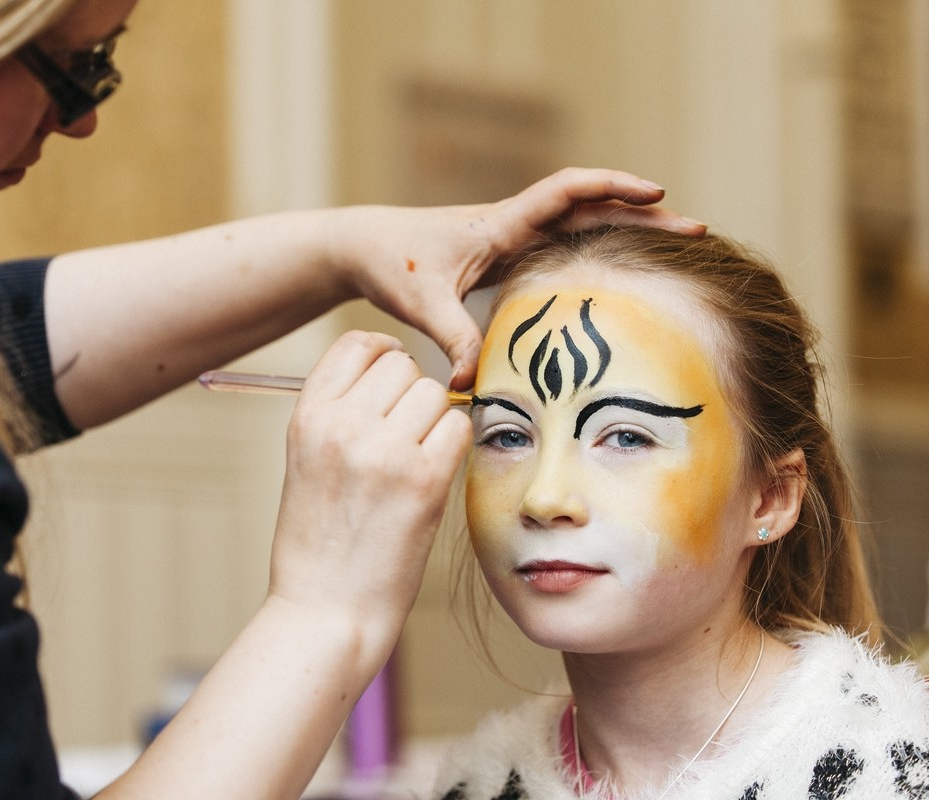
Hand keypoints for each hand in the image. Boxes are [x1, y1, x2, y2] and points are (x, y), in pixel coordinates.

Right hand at [268, 331, 470, 659]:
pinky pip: (459, 429)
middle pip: (403, 366)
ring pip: (435, 394)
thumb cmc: (317, 547)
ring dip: (435, 422)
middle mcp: (343, 425)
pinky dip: (454, 448)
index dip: (384, 354)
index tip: (393, 380)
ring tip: (416, 462)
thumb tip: (392, 377)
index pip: (357, 345)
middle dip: (412, 394)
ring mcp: (385, 451)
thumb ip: (340, 417)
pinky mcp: (424, 481)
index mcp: (308, 417)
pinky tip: (434, 477)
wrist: (324, 612)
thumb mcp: (306, 465)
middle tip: (406, 436)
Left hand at [333, 167, 705, 390]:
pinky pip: (559, 247)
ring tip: (673, 247)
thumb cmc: (391, 264)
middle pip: (589, 208)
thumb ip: (452, 339)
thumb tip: (472, 386)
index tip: (657, 193)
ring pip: (579, 226)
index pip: (567, 192)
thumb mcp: (423, 303)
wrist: (363, 248)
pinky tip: (616, 274)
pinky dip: (593, 251)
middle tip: (696, 230)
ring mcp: (510, 239)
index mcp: (499, 225)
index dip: (613, 188)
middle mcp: (511, 224)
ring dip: (624, 231)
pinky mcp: (503, 256)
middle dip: (642, 215)